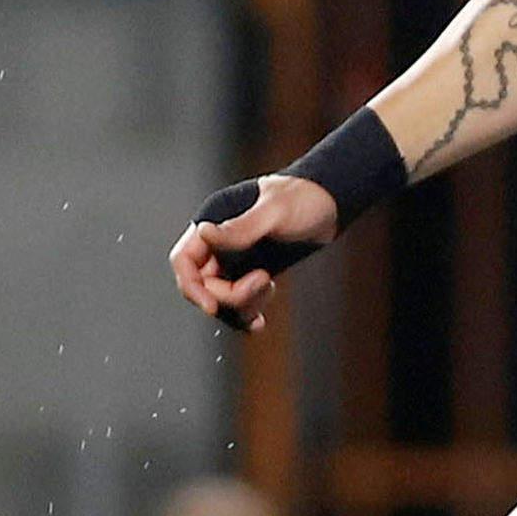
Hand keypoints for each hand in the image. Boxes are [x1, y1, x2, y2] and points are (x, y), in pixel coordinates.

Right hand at [168, 177, 336, 330]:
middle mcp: (220, 241)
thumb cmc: (304, 197)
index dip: (192, 286)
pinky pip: (238, 301)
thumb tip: (204, 233)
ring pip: (221, 297)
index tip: (212, 305)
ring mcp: (235, 257)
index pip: (184, 259)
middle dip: (231, 294)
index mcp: (214, 220)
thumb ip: (239, 228)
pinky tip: (260, 319)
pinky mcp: (251, 270)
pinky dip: (247, 313)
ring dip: (243, 304)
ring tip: (269, 288)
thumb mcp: (274, 212)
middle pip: (204, 284)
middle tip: (263, 282)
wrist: (332, 203)